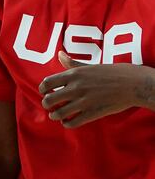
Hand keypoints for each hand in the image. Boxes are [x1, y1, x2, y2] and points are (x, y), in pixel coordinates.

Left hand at [39, 52, 154, 126]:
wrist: (135, 84)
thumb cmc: (114, 73)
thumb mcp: (91, 65)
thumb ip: (72, 63)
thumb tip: (59, 54)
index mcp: (74, 74)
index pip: (46, 83)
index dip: (42, 89)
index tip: (45, 92)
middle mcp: (76, 88)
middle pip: (48, 100)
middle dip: (46, 104)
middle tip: (50, 105)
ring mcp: (84, 101)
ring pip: (58, 113)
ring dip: (55, 115)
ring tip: (57, 115)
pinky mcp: (92, 113)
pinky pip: (71, 123)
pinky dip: (66, 123)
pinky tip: (68, 121)